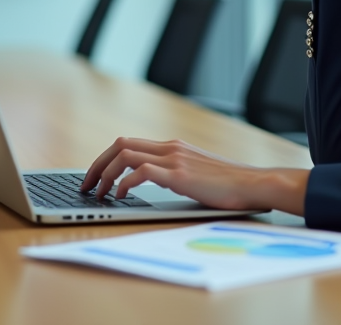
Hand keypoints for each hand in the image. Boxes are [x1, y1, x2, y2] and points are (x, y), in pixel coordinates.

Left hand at [79, 137, 307, 213]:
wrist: (254, 184)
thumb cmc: (229, 185)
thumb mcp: (196, 173)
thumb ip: (175, 172)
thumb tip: (153, 182)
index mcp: (173, 147)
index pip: (128, 143)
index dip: (106, 159)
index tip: (95, 177)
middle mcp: (170, 148)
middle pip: (119, 144)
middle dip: (96, 164)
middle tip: (86, 185)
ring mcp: (174, 159)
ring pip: (125, 154)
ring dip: (104, 174)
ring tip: (97, 194)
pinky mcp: (179, 175)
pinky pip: (141, 172)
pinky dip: (124, 183)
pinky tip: (120, 197)